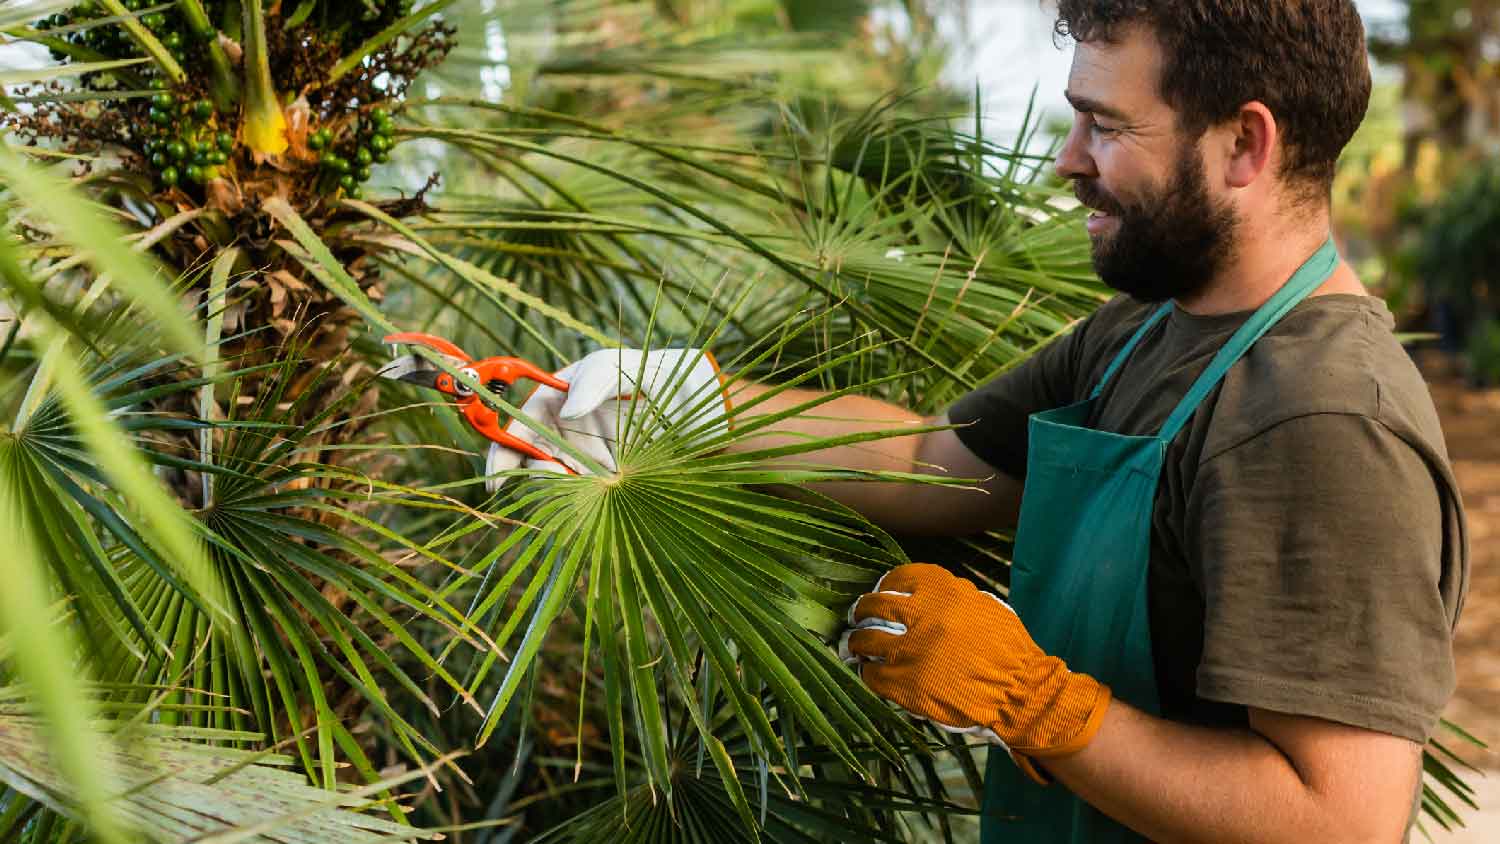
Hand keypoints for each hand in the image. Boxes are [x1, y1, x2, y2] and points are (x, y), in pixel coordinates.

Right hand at [483, 348, 730, 491]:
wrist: (694, 397)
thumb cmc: (648, 371)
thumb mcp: (619, 365)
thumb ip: (593, 380)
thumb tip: (569, 411)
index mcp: (556, 401)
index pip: (519, 427)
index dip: (503, 452)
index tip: (499, 480)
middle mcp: (565, 432)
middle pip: (533, 461)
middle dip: (536, 477)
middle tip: (558, 480)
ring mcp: (585, 457)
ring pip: (559, 483)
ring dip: (563, 494)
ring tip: (586, 489)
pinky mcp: (609, 479)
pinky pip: (587, 496)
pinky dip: (586, 504)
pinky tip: (598, 504)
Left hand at [840, 563, 1111, 775]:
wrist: (1020, 692)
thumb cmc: (1007, 649)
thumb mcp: (983, 606)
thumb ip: (952, 595)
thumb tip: (922, 594)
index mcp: (944, 591)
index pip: (901, 577)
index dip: (886, 584)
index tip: (881, 589)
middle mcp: (922, 616)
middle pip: (874, 605)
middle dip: (860, 610)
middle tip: (855, 616)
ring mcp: (910, 650)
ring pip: (866, 640)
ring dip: (855, 642)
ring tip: (852, 645)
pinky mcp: (905, 684)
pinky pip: (872, 675)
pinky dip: (868, 672)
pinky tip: (869, 672)